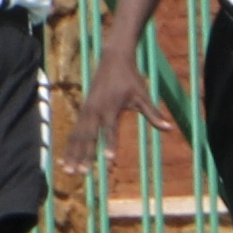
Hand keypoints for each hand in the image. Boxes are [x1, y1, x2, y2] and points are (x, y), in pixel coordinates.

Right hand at [62, 63, 156, 182]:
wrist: (113, 59)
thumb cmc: (131, 78)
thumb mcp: (143, 96)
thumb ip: (153, 114)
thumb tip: (169, 128)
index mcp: (111, 108)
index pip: (111, 131)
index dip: (110, 145)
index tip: (109, 160)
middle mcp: (95, 110)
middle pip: (88, 137)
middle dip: (84, 156)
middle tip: (81, 173)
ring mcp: (86, 110)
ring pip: (77, 136)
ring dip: (72, 154)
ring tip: (68, 171)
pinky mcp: (82, 110)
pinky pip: (74, 131)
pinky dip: (69, 145)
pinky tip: (63, 159)